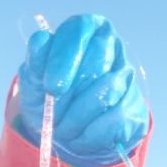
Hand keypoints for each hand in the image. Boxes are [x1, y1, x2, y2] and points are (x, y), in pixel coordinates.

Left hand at [15, 14, 148, 166]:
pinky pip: (112, 119)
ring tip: (62, 128)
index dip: (64, 57)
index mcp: (84, 30)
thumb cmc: (48, 98)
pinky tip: (79, 136)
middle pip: (95, 59)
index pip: (79, 29)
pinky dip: (89, 134)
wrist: (65, 133)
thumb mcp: (34, 82)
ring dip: (76, 118)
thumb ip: (35, 62)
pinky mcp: (133, 105)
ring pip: (105, 92)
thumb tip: (39, 39)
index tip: (50, 86)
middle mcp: (109, 45)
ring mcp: (125, 74)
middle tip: (51, 112)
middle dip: (68, 94)